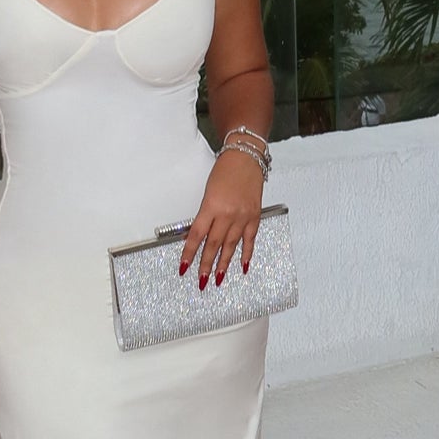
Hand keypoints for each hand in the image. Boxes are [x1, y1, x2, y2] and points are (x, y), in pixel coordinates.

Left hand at [178, 154, 263, 290]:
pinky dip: (246, 254)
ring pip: (231, 246)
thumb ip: (204, 214)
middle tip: (201, 280)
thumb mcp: (208, 191)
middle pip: (213, 245)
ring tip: (218, 279)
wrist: (245, 157)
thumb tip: (198, 235)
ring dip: (224, 264)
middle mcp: (227, 214)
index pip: (197, 235)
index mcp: (211, 206)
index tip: (184, 267)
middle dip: (206, 265)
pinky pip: (250, 239)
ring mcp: (242, 216)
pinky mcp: (254, 216)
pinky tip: (243, 266)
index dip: (189, 253)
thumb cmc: (224, 170)